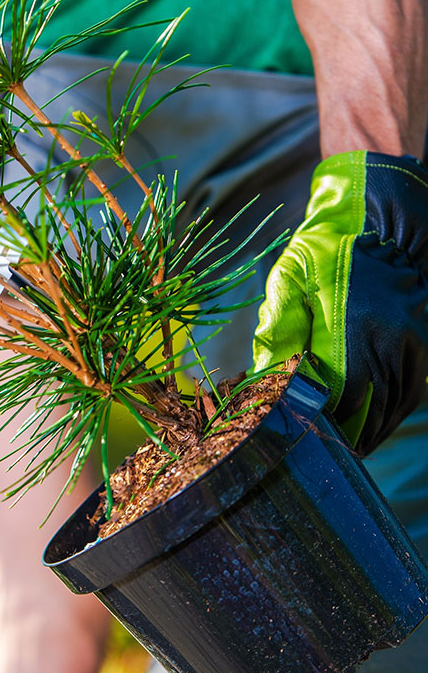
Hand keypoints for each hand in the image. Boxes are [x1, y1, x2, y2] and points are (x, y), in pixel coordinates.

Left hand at [253, 151, 427, 454]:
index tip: (304, 440)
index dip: (324, 426)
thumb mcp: (290, 282)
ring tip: (349, 447)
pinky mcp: (425, 342)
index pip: (341, 400)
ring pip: (396, 407)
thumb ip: (276, 330)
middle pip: (372, 412)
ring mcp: (415, 345)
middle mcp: (392, 345)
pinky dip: (394, 411)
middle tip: (325, 454)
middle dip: (348, 437)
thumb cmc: (329, 249)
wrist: (385, 218)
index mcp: (355, 333)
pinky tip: (374, 420)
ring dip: (372, 430)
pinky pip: (413, 390)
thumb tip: (261, 374)